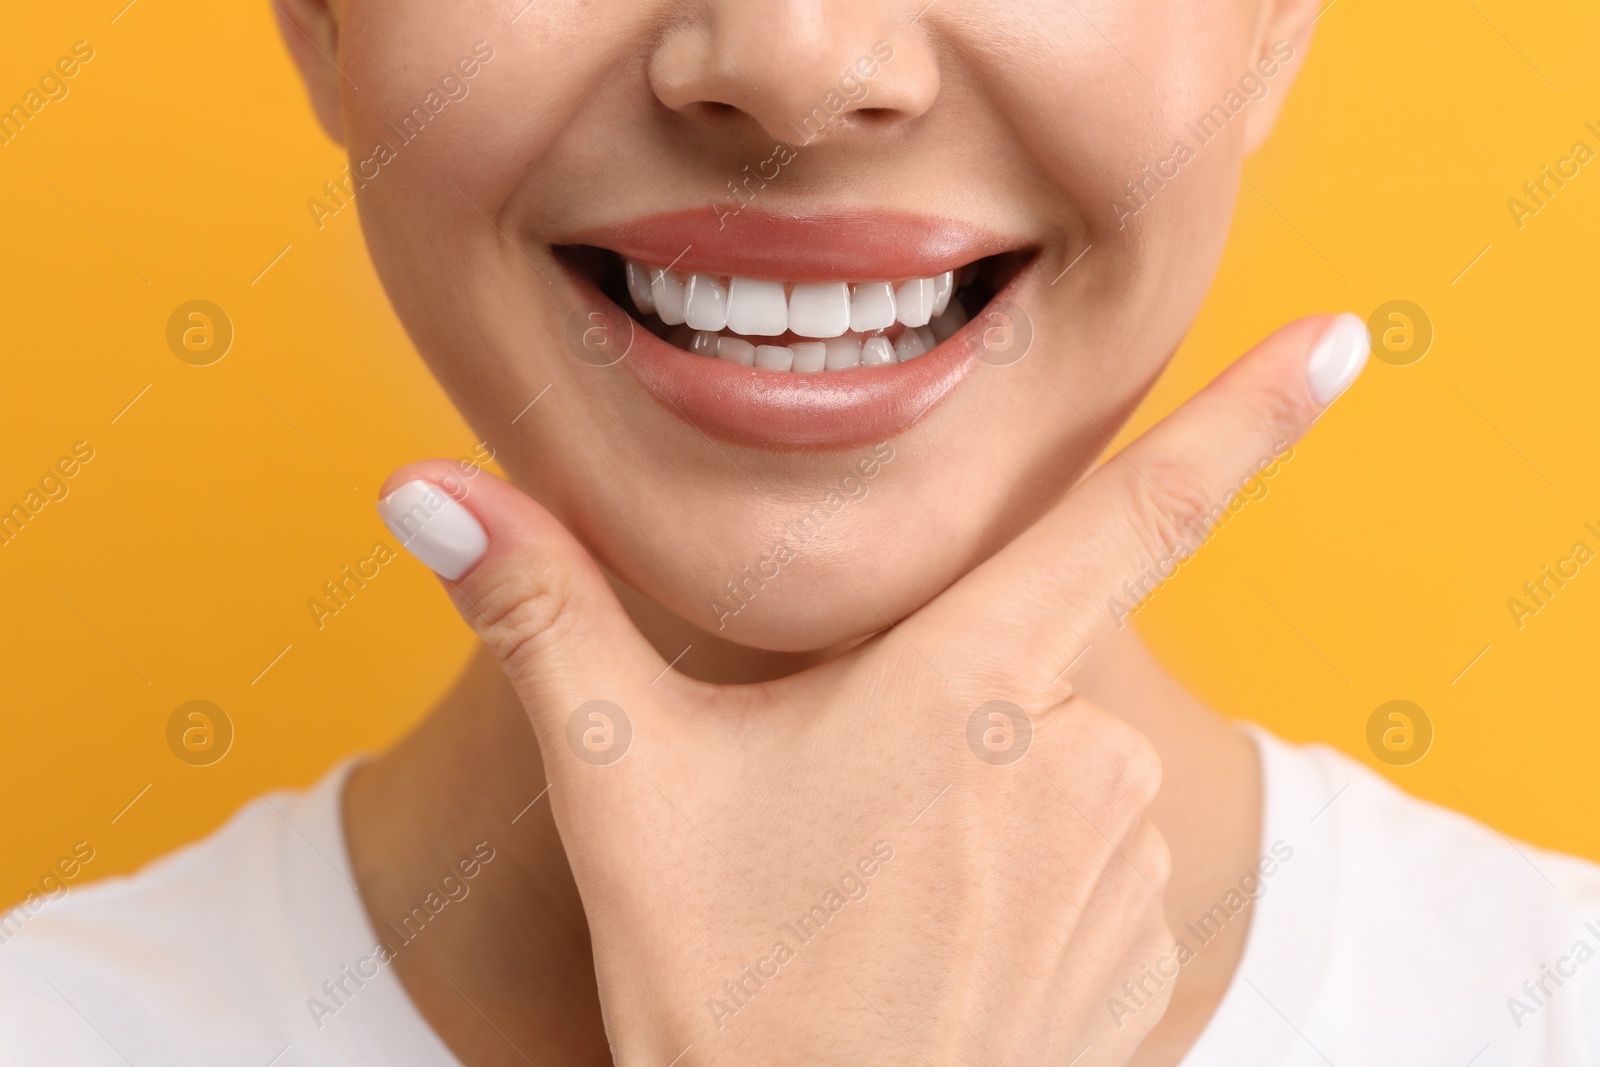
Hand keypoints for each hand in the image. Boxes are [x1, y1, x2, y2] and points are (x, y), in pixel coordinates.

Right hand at [377, 312, 1368, 1064]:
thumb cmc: (725, 977)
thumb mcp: (618, 781)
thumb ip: (538, 611)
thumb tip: (421, 491)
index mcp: (968, 680)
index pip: (1139, 508)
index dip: (1253, 414)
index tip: (1346, 341)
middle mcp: (1076, 760)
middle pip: (1033, 657)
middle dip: (946, 696)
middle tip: (840, 804)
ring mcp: (1122, 865)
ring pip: (1056, 768)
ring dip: (977, 795)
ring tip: (876, 890)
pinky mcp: (1141, 955)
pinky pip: (1088, 866)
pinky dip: (1020, 877)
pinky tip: (934, 942)